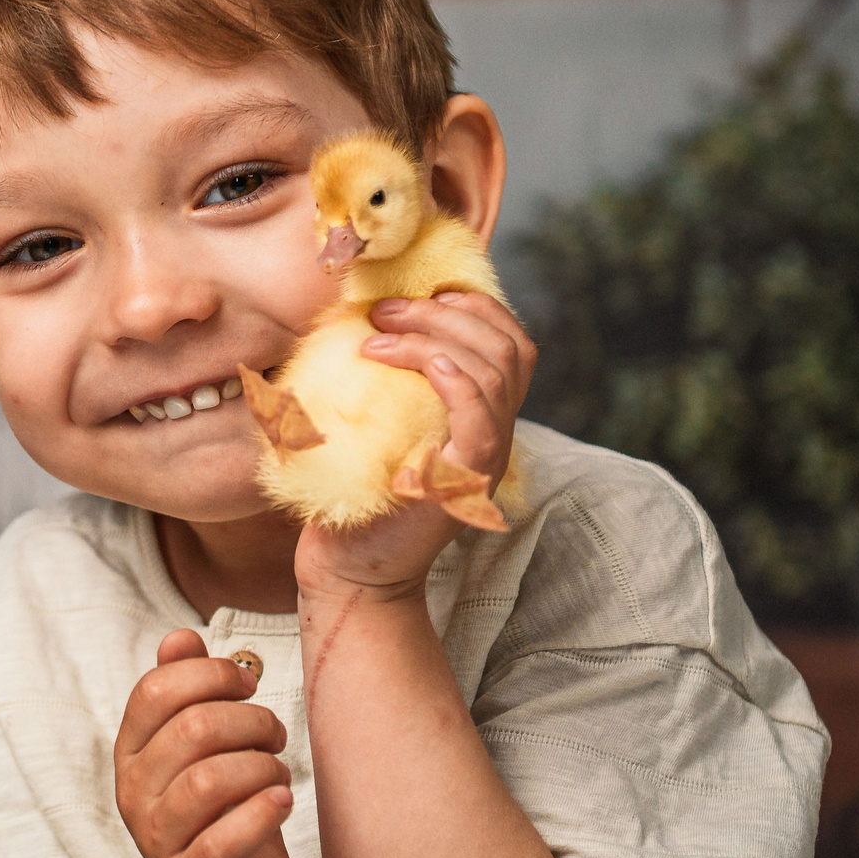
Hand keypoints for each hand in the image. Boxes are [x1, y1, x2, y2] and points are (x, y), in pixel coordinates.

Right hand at [114, 630, 295, 857]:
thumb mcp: (195, 748)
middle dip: (249, 721)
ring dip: (262, 767)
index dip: (209, 675)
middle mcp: (135, 793)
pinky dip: (263, 813)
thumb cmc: (215, 812)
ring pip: (210, 781)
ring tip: (277, 775)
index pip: (154, 691)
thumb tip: (180, 637)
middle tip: (273, 735)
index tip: (247, 685)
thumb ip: (184, 690)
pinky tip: (283, 803)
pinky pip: (227, 839)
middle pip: (191, 730)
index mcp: (132, 751)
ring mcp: (160, 840)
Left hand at [294, 291, 535, 600]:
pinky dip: (451, 375)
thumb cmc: (350, 490)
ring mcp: (486, 457)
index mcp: (482, 415)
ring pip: (495, 370)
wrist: (347, 567)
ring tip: (376, 334)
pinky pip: (481, 414)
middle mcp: (495, 432)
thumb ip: (385, 376)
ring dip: (434, 335)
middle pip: (509, 346)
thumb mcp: (373, 420)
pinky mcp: (464, 479)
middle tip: (383, 308)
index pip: (511, 342)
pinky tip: (407, 359)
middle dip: (447, 310)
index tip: (418, 291)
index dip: (476, 304)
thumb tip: (357, 314)